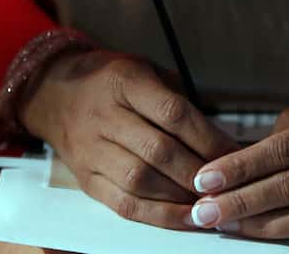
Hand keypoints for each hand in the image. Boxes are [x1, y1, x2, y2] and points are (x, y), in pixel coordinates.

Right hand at [19, 49, 238, 228]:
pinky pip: (123, 204)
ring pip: (140, 181)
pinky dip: (158, 216)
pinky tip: (185, 218)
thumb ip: (177, 100)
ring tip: (211, 202)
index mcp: (125, 82)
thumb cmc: (111, 81)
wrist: (53, 93)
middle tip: (229, 183)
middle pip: (159, 151)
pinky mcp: (86, 179)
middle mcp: (105, 117)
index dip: (208, 138)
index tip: (235, 153)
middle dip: (199, 172)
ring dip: (181, 196)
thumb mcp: (145, 70)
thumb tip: (220, 139)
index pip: (173, 113)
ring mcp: (92, 150)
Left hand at [187, 73, 288, 237]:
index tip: (205, 178)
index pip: (287, 149)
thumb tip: (227, 169)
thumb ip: (277, 139)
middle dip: (243, 201)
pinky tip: (252, 228)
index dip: (243, 167)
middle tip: (203, 210)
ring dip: (259, 223)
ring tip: (221, 223)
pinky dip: (283, 231)